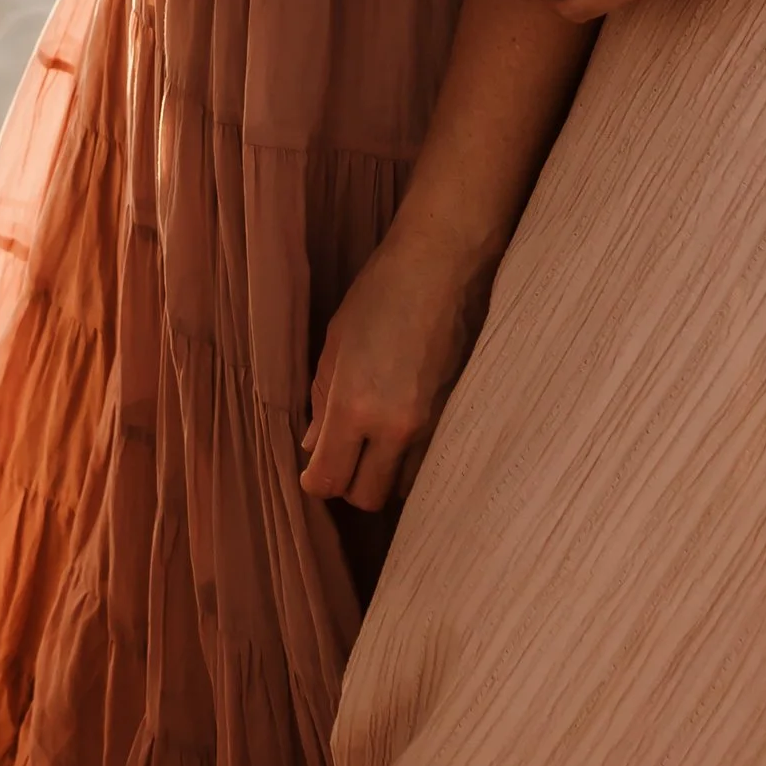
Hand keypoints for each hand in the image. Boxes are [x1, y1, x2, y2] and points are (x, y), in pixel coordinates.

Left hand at [299, 228, 488, 510]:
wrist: (441, 268)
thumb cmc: (380, 294)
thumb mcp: (335, 343)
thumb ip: (321, 400)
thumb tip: (313, 445)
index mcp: (354, 406)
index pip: (329, 480)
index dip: (314, 481)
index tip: (312, 468)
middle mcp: (394, 428)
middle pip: (366, 497)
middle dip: (348, 484)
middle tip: (341, 455)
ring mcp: (430, 427)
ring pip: (400, 488)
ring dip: (382, 475)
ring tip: (373, 442)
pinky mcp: (453, 420)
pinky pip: (427, 463)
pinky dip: (409, 461)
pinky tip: (400, 430)